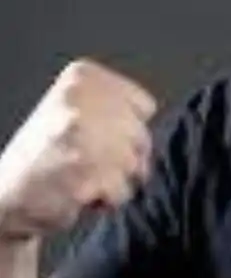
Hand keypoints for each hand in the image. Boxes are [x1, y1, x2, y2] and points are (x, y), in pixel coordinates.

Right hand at [0, 59, 156, 240]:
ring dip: (116, 181)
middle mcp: (80, 100)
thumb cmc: (48, 156)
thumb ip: (117, 105)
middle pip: (142, 136)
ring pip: (137, 165)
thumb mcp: (76, 109)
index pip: (144, 106)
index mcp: (81, 77)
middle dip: (124, 159)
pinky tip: (77, 194)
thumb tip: (168, 118)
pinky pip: (123, 191)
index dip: (124, 131)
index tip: (92, 138)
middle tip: (86, 163)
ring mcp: (82, 135)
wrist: (2, 197)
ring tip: (81, 177)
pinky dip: (107, 200)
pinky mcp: (84, 172)